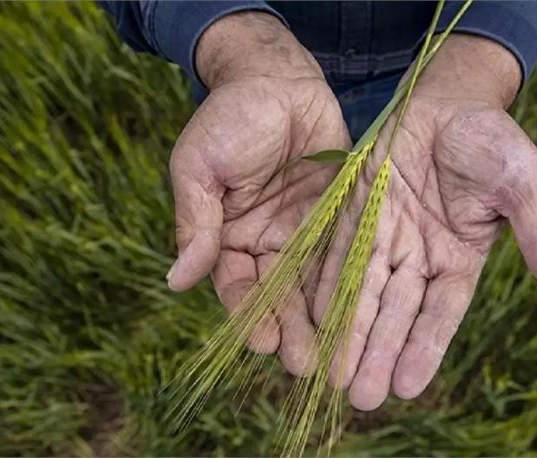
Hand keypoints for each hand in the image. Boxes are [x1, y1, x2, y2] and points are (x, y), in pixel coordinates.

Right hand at [167, 12, 349, 375]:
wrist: (276, 79)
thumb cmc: (229, 118)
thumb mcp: (200, 168)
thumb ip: (195, 224)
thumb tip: (175, 281)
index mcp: (229, 236)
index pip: (236, 286)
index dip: (247, 314)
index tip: (259, 342)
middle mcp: (267, 242)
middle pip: (278, 295)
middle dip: (289, 330)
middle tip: (305, 365)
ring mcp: (304, 231)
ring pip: (313, 284)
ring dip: (321, 319)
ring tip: (334, 355)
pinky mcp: (338, 215)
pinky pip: (344, 253)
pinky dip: (349, 283)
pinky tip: (360, 311)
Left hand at [314, 35, 536, 409]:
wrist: (447, 98)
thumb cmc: (491, 140)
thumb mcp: (523, 184)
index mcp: (459, 258)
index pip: (440, 313)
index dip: (424, 348)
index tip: (407, 386)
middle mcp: (418, 255)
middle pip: (395, 313)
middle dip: (378, 353)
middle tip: (361, 398)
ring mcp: (385, 235)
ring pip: (363, 291)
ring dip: (348, 331)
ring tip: (332, 374)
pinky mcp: (355, 210)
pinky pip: (337, 252)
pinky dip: (325, 283)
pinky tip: (312, 316)